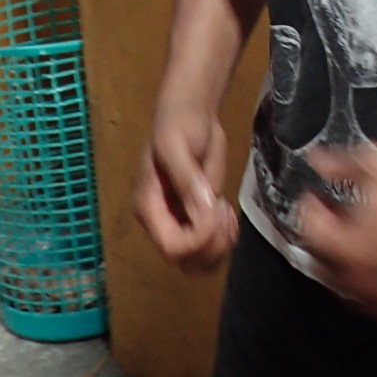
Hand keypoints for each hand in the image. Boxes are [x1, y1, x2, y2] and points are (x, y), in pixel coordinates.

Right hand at [135, 97, 238, 271]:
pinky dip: (224, 240)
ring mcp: (179, 223)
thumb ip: (187, 179)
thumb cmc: (178, 126)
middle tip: (223, 209)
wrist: (190, 115)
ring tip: (226, 212)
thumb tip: (204, 210)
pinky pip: (210, 248)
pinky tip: (228, 213)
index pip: (172, 247)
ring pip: (199, 261)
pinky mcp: (196, 218)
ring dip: (220, 246)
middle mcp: (161, 222)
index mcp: (149, 207)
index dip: (200, 238)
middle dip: (212, 244)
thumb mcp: (177, 147)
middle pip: (185, 261)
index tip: (217, 207)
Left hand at [297, 145, 376, 310]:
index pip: (312, 232)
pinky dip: (372, 290)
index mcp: (348, 245)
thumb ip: (342, 165)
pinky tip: (376, 272)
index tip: (314, 197)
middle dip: (322, 239)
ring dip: (343, 266)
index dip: (309, 209)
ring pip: (347, 287)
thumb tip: (317, 161)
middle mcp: (362, 275)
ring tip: (350, 244)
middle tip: (329, 218)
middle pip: (323, 265)